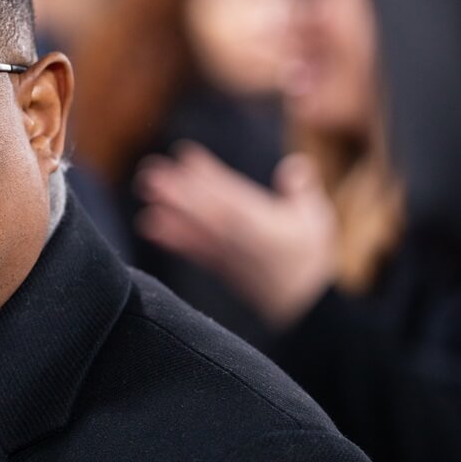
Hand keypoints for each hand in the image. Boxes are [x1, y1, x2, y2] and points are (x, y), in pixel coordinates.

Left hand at [134, 142, 337, 329]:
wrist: (304, 308)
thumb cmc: (311, 260)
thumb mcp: (316, 219)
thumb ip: (303, 190)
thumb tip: (296, 163)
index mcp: (260, 221)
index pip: (229, 191)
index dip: (207, 171)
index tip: (184, 153)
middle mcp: (237, 236)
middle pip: (203, 207)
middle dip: (177, 188)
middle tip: (149, 171)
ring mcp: (225, 252)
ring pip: (193, 226)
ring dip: (168, 208)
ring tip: (144, 191)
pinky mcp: (218, 267)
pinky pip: (191, 249)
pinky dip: (170, 237)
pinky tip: (149, 225)